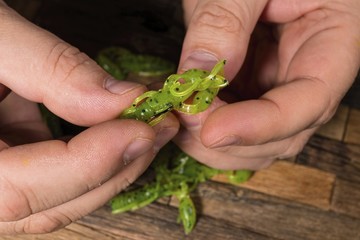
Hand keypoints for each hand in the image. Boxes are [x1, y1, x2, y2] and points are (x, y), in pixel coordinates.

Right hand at [0, 3, 177, 233]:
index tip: (142, 129)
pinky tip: (118, 130)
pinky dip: (96, 157)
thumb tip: (121, 99)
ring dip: (114, 167)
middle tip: (159, 130)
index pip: (22, 190)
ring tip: (149, 130)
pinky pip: (60, 177)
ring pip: (61, 198)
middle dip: (115, 169)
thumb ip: (52, 68)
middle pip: (51, 204)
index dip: (90, 163)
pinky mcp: (14, 164)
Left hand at [175, 0, 359, 169]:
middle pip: (284, 134)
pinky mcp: (247, 90)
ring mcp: (275, 87)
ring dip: (217, 146)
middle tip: (186, 118)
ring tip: (180, 117)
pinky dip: (205, 130)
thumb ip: (225, 21)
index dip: (263, 125)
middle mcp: (305, 75)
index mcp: (330, 43)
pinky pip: (231, 124)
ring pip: (257, 141)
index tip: (213, 131)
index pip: (311, 101)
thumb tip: (197, 74)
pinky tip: (183, 114)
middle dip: (233, 141)